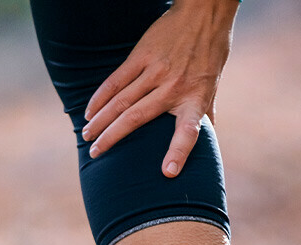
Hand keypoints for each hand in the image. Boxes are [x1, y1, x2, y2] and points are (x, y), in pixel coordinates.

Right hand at [81, 0, 237, 177]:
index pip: (189, 132)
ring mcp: (156, 71)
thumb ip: (206, 113)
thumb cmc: (210, 54)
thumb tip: (209, 138)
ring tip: (88, 136)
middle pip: (136, 117)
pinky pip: (116, 80)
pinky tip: (89, 111)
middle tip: (95, 153)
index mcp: (195, 100)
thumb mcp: (212, 86)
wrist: (204, 15)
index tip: (168, 172)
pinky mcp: (143, 55)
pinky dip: (100, 97)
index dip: (178, 152)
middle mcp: (174, 88)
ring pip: (121, 101)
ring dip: (100, 120)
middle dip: (112, 138)